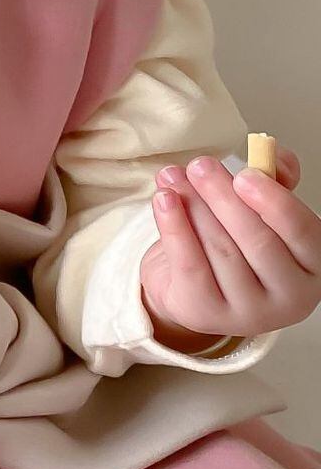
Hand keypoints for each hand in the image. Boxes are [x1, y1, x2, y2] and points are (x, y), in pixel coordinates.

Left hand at [140, 146, 320, 344]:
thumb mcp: (261, 214)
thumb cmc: (236, 244)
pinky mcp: (207, 314)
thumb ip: (274, 183)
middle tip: (199, 165)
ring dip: (193, 206)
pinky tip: (164, 200)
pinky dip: (174, 227)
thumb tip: (275, 154)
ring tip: (172, 175)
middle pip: (257, 241)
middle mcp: (291, 297)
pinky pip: (189, 265)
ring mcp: (250, 313)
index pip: (304, 233)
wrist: (193, 287)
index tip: (245, 173)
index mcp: (314, 267)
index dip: (275, 202)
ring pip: (220, 250)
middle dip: (223, 197)